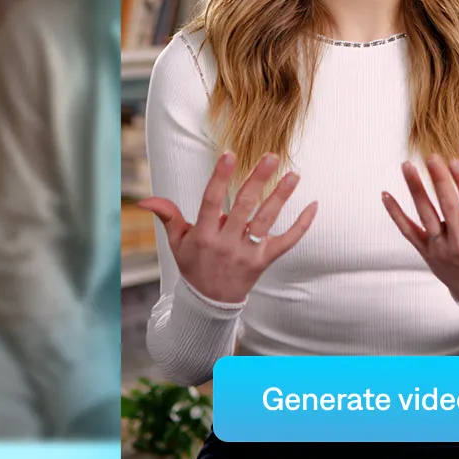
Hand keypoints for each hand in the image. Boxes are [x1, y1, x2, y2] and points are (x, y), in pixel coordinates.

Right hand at [138, 152, 317, 303]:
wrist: (210, 303)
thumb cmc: (193, 265)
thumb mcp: (176, 241)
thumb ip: (167, 215)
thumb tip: (144, 200)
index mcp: (204, 235)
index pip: (212, 201)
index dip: (220, 177)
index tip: (230, 154)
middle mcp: (227, 243)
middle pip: (244, 207)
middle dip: (258, 180)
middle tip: (271, 156)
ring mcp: (248, 253)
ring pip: (267, 221)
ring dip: (281, 197)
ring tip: (294, 174)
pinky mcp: (265, 260)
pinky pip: (287, 242)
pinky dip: (302, 226)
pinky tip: (313, 205)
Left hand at [381, 157, 458, 306]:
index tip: (454, 162)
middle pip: (447, 207)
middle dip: (439, 181)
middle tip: (430, 157)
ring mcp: (440, 248)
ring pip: (425, 215)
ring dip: (415, 190)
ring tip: (407, 166)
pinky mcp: (425, 252)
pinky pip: (406, 230)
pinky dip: (395, 213)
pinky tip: (385, 194)